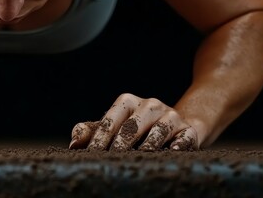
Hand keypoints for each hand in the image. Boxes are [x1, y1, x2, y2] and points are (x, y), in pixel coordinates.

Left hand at [69, 93, 197, 150]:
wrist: (177, 126)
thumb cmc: (136, 129)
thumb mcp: (113, 127)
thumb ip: (91, 132)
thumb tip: (73, 143)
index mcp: (127, 102)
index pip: (111, 120)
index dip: (100, 138)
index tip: (91, 154)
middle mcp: (149, 105)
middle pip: (132, 125)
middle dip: (120, 143)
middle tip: (110, 159)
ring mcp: (171, 116)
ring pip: (158, 130)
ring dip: (148, 145)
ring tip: (137, 157)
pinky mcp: (189, 129)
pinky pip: (185, 136)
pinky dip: (180, 143)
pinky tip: (173, 150)